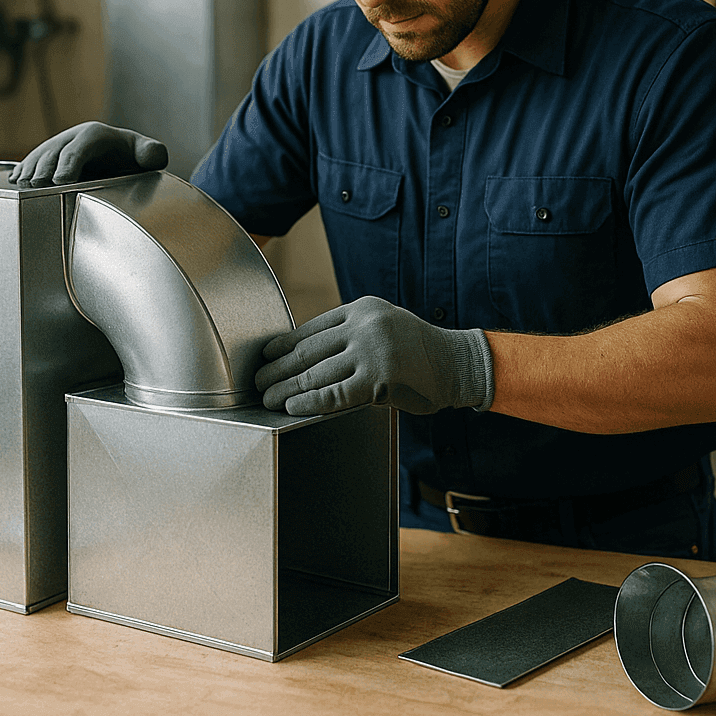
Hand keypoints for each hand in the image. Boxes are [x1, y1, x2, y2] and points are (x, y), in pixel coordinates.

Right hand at [8, 122, 167, 185]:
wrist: (118, 153)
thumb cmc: (132, 156)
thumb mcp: (147, 154)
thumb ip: (152, 153)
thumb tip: (151, 156)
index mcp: (94, 135)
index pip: (78, 149)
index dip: (68, 164)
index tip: (61, 181)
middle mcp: (72, 137)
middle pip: (53, 152)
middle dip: (44, 168)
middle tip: (37, 185)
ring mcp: (58, 146)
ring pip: (39, 156)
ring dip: (29, 169)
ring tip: (22, 184)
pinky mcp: (48, 157)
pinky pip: (32, 161)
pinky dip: (22, 169)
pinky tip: (14, 180)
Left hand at [255, 296, 493, 416]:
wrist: (457, 364)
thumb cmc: (418, 351)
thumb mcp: (383, 327)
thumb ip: (350, 335)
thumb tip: (305, 355)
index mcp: (361, 308)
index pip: (311, 327)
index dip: (283, 344)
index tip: (265, 356)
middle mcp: (364, 325)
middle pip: (308, 350)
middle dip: (278, 368)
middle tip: (258, 381)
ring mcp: (372, 351)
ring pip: (316, 372)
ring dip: (286, 388)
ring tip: (268, 398)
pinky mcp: (378, 379)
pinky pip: (334, 394)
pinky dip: (309, 401)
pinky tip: (293, 407)